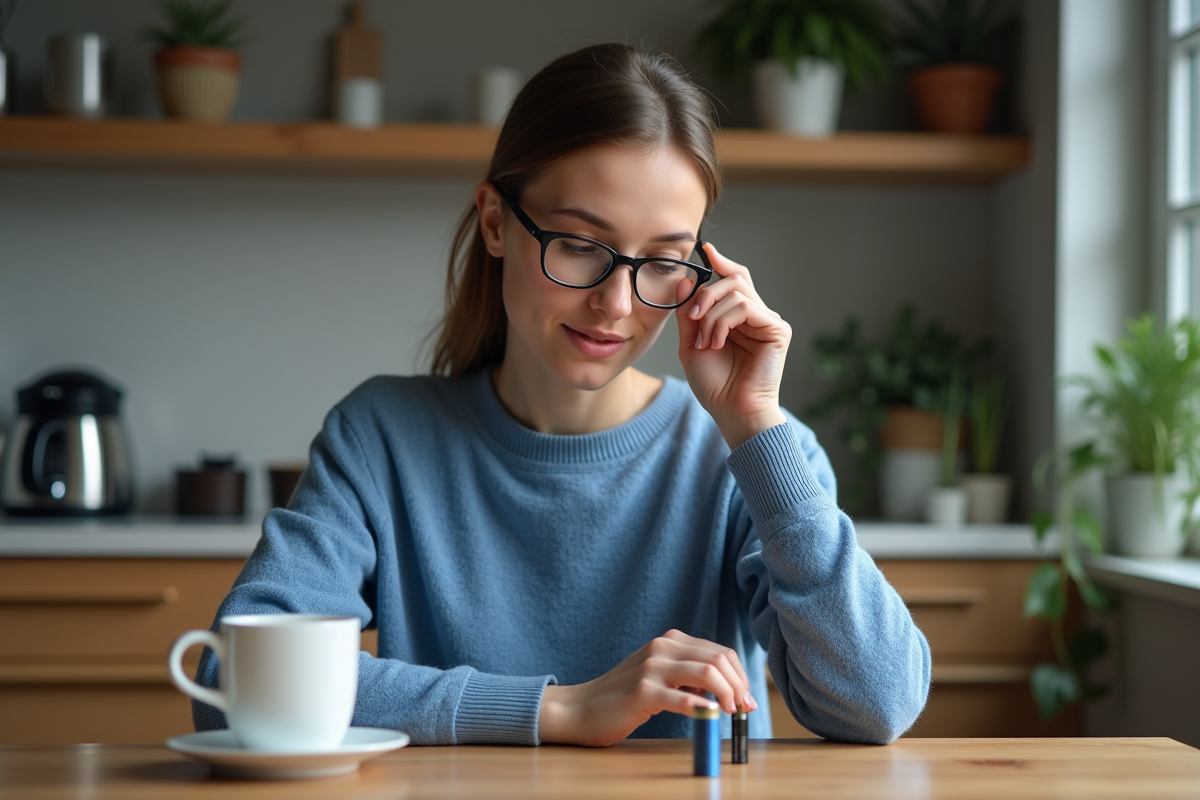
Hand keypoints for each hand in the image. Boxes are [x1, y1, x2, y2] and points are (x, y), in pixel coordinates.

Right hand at [537, 629, 758, 746]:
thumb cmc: (626, 695)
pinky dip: (702, 708)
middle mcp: (662, 647)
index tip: (747, 699)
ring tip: (729, 713)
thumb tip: (730, 692)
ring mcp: (651, 668)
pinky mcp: (641, 692)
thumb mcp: (661, 676)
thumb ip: (690, 676)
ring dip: (727, 695)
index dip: (740, 676)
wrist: (584, 708)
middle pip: (718, 660)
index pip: (720, 652)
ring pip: (706, 673)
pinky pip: (681, 698)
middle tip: (743, 709)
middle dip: (738, 686)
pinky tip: (710, 716)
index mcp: (670, 641)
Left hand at [676, 243, 790, 449]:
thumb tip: (686, 280)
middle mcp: (756, 315)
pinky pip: (746, 307)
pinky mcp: (777, 330)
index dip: (721, 262)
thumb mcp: (691, 344)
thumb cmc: (714, 384)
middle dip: (706, 293)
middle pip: (733, 279)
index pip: (733, 279)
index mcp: (738, 317)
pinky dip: (723, 322)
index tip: (705, 249)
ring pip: (736, 292)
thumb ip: (689, 314)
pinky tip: (717, 342)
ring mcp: (768, 321)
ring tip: (705, 341)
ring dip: (711, 315)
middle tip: (693, 317)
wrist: (731, 411)